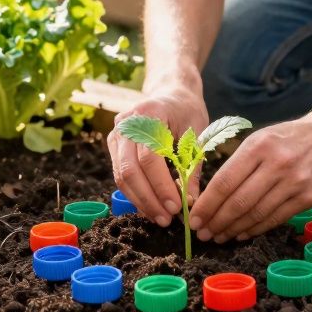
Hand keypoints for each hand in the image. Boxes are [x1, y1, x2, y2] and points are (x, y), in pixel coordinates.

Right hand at [107, 83, 208, 226]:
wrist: (170, 93)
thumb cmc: (187, 111)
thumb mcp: (198, 133)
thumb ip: (193, 166)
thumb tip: (192, 202)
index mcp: (148, 113)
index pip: (149, 157)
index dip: (161, 185)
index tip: (177, 207)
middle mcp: (125, 124)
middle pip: (130, 170)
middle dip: (149, 199)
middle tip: (167, 219)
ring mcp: (116, 134)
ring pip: (121, 176)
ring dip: (140, 201)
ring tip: (160, 218)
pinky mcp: (114, 146)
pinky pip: (120, 175)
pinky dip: (135, 194)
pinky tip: (151, 207)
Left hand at [190, 113, 311, 242]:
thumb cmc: (286, 139)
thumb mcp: (259, 140)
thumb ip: (237, 165)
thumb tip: (210, 197)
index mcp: (258, 146)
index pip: (224, 181)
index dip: (207, 205)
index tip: (194, 219)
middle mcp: (276, 164)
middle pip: (239, 202)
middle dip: (216, 221)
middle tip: (203, 233)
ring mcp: (294, 182)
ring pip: (256, 214)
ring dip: (233, 229)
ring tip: (219, 236)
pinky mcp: (308, 198)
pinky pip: (275, 219)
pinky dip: (255, 230)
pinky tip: (241, 234)